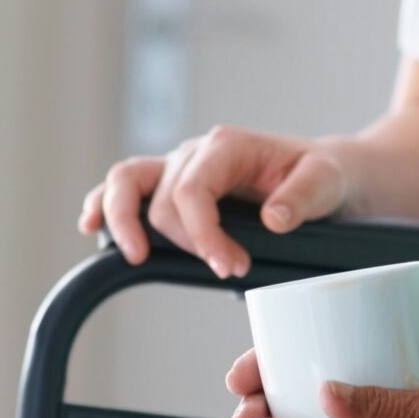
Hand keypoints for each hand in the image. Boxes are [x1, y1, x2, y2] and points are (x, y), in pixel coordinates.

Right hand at [78, 125, 352, 276]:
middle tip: (228, 270)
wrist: (326, 173)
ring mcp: (179, 167)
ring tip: (133, 255)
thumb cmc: (325, 175)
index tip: (233, 267)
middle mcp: (195, 153)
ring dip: (121, 218)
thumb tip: (273, 219)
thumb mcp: (327, 182)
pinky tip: (90, 226)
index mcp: (228, 147)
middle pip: (161, 198)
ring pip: (126, 181)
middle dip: (185, 241)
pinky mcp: (173, 186)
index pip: (192, 192)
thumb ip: (304, 197)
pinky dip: (103, 204)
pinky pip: (125, 187)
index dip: (202, 234)